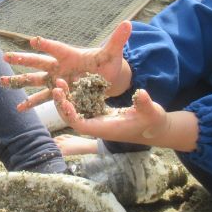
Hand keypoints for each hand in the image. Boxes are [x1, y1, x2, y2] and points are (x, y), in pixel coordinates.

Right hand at [0, 21, 132, 110]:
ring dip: (19, 81)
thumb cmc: (108, 64)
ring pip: (35, 80)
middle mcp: (59, 66)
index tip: (34, 41)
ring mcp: (57, 80)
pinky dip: (31, 104)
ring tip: (1, 82)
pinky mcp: (59, 93)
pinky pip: (43, 99)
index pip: (56, 48)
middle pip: (39, 62)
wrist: (107, 79)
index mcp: (70, 54)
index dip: (46, 45)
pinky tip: (18, 109)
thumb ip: (118, 40)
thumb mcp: (113, 54)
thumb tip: (129, 23)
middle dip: (22, 59)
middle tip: (5, 56)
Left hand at [51, 80, 170, 145]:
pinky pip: (82, 107)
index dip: (71, 115)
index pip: (82, 125)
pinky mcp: (99, 114)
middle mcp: (98, 126)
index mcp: (106, 128)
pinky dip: (75, 97)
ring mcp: (98, 121)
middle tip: (57, 86)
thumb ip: (145, 103)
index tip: (65, 102)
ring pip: (75, 112)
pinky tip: (72, 84)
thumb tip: (141, 93)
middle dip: (62, 104)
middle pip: (72, 119)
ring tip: (60, 82)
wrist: (154, 127)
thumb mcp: (151, 111)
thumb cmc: (152, 121)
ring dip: (65, 99)